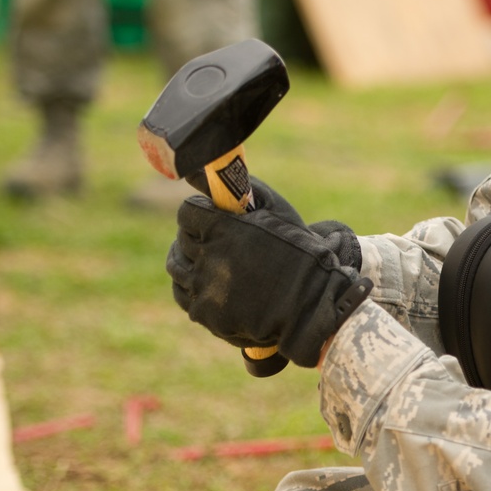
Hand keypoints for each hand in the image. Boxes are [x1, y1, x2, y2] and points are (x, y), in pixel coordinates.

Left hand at [166, 180, 369, 366]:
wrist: (312, 304)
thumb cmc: (299, 253)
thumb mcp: (276, 211)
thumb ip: (241, 191)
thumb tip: (208, 175)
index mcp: (222, 228)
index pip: (188, 213)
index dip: (199, 213)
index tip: (208, 216)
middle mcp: (208, 257)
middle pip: (182, 242)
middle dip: (195, 237)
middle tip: (209, 240)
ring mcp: (204, 288)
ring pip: (177, 269)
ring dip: (187, 262)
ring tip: (203, 263)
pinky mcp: (206, 314)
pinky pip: (185, 297)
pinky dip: (192, 289)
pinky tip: (206, 286)